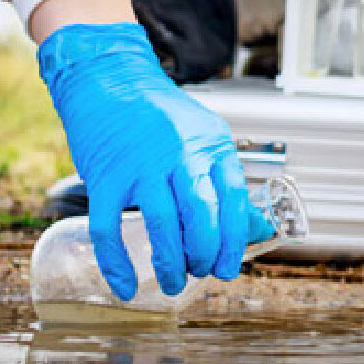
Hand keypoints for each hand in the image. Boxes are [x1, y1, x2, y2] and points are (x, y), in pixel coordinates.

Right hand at [38, 22, 251, 299]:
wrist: (109, 78)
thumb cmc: (160, 116)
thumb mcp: (205, 138)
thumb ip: (227, 182)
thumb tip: (259, 228)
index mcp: (209, 145)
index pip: (232, 198)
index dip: (234, 239)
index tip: (230, 267)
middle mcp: (178, 154)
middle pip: (200, 213)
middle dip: (205, 254)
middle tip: (202, 273)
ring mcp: (139, 166)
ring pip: (160, 224)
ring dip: (169, 262)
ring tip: (173, 282)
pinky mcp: (104, 177)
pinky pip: (109, 228)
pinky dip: (116, 263)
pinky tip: (126, 286)